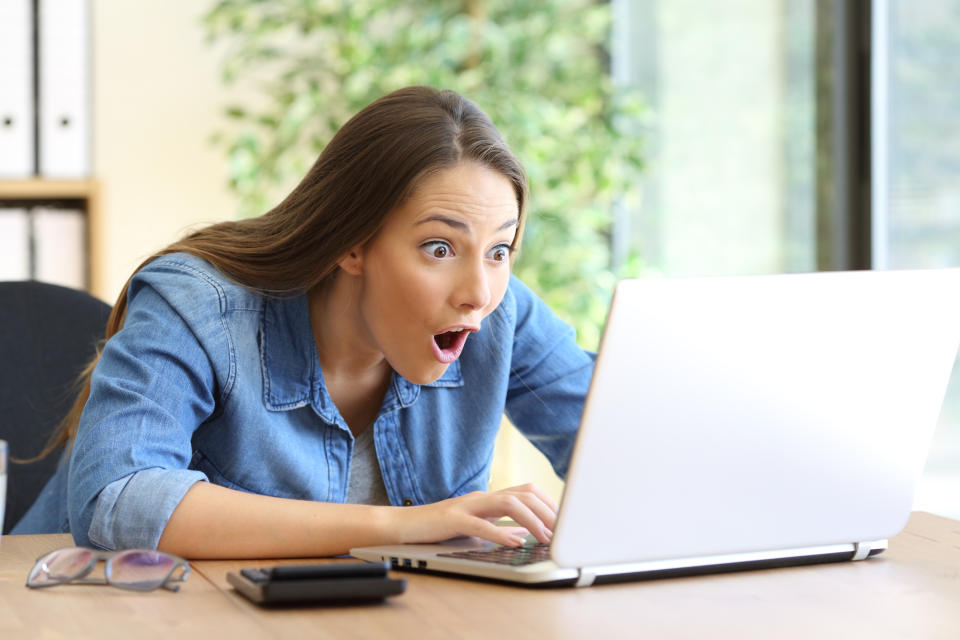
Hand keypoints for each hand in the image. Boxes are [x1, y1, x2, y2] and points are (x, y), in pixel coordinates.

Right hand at [391, 483, 557, 547]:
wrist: (402, 525)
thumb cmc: (438, 527)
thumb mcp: (475, 524)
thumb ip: (499, 525)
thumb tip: (524, 531)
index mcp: (488, 498)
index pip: (527, 490)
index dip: (549, 504)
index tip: (564, 522)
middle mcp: (481, 497)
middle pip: (523, 494)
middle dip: (547, 511)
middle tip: (562, 531)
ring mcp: (467, 506)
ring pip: (507, 503)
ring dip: (531, 520)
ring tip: (545, 537)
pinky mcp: (452, 519)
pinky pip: (480, 524)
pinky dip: (500, 533)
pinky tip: (514, 542)